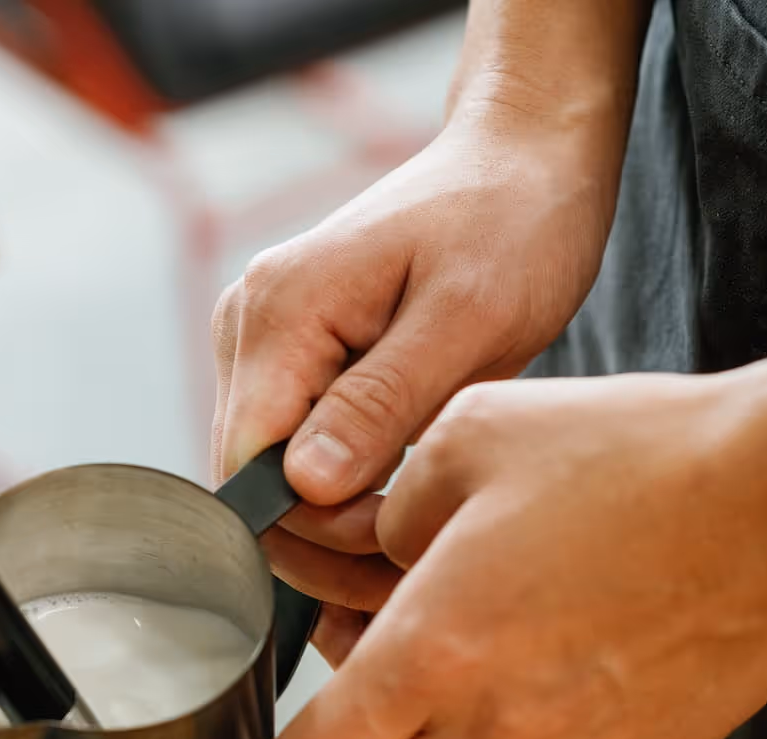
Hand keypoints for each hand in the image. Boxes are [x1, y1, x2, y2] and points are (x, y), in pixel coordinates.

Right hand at [210, 99, 623, 626]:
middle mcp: (247, 326)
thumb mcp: (469, 319)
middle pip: (251, 484)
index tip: (407, 533)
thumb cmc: (512, 224)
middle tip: (424, 550)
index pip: (250, 469)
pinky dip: (344, 493)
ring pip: (270, 481)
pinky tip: (406, 496)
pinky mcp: (287, 361)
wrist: (519, 159)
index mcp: (281, 310)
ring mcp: (259, 343)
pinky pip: (292, 455)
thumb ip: (382, 403)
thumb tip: (305, 487)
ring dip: (339, 523)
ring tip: (424, 528)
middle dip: (329, 537)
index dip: (318, 526)